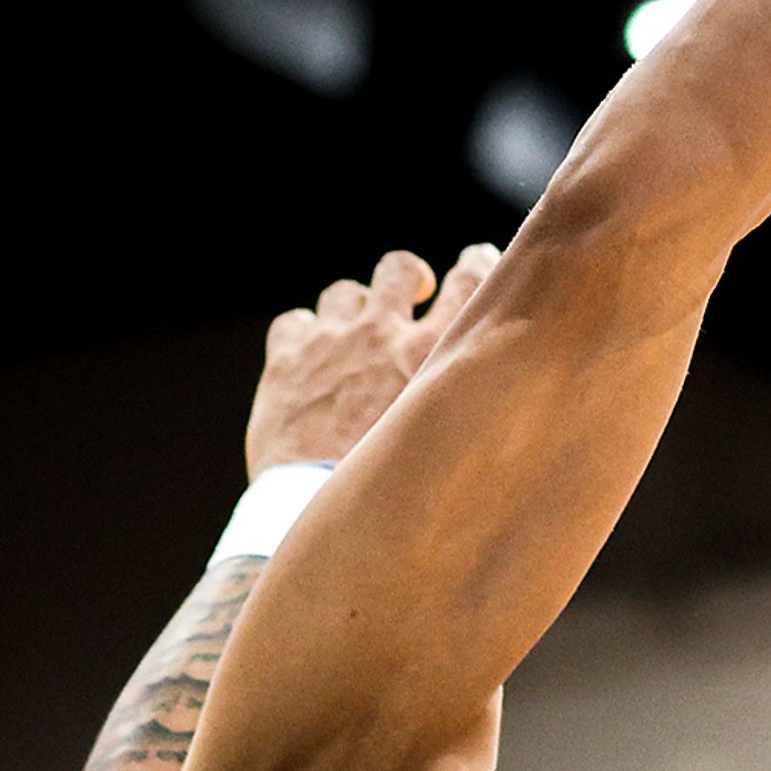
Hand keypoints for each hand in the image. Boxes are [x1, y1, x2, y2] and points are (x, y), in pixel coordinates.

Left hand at [245, 245, 493, 475]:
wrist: (318, 508)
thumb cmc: (393, 492)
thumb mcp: (447, 437)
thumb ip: (461, 401)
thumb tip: (484, 403)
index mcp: (431, 352)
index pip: (469, 279)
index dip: (475, 263)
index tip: (475, 261)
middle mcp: (382, 334)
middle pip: (399, 268)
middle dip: (408, 275)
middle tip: (413, 292)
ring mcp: (330, 341)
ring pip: (345, 293)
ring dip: (352, 309)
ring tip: (354, 336)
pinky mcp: (286, 360)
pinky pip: (294, 322)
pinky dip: (301, 335)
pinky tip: (306, 356)